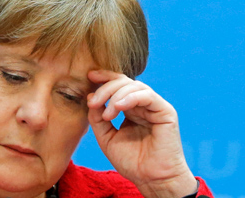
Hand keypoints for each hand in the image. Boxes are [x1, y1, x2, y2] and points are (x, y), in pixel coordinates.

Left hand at [87, 70, 196, 197]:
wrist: (150, 179)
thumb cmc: (131, 161)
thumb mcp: (106, 138)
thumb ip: (97, 118)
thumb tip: (90, 96)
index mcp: (130, 109)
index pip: (118, 86)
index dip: (105, 78)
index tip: (89, 76)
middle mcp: (142, 105)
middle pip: (124, 82)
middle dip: (106, 88)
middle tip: (93, 101)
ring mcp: (154, 107)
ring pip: (134, 86)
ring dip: (116, 96)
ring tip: (107, 114)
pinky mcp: (165, 111)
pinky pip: (147, 96)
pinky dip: (131, 98)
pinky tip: (119, 107)